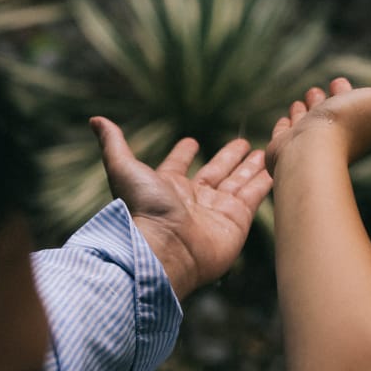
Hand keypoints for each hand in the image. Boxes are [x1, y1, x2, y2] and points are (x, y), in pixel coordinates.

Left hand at [90, 118, 272, 299]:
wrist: (165, 251)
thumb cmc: (143, 211)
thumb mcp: (124, 169)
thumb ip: (113, 144)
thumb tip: (96, 120)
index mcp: (167, 187)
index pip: (177, 165)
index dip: (183, 154)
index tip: (191, 142)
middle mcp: (193, 199)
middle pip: (215, 173)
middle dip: (227, 158)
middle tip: (241, 143)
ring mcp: (217, 210)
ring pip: (237, 182)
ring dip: (249, 167)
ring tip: (262, 151)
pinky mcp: (237, 220)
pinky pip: (254, 196)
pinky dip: (265, 182)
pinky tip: (274, 167)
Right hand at [265, 70, 370, 174]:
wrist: (311, 151)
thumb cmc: (350, 124)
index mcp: (357, 120)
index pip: (352, 101)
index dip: (348, 90)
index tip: (340, 80)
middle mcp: (333, 131)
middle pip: (329, 110)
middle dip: (326, 98)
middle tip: (319, 89)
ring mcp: (308, 140)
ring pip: (306, 120)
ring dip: (305, 109)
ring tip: (302, 100)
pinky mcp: (286, 147)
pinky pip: (286, 132)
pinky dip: (287, 124)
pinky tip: (285, 120)